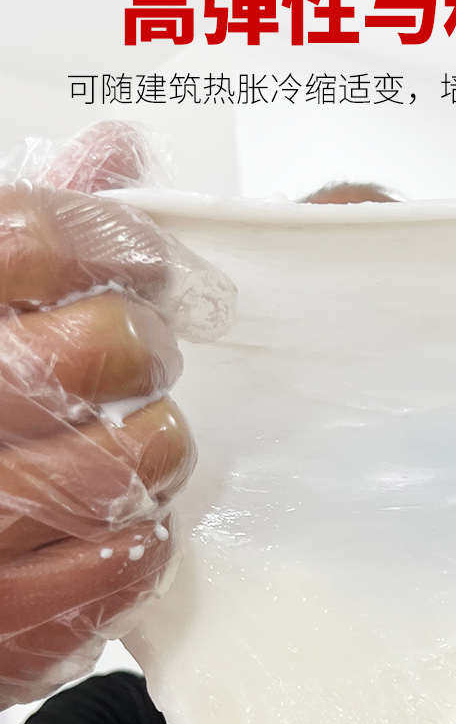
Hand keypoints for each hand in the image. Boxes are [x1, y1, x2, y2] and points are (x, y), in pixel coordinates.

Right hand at [0, 123, 232, 706]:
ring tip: (145, 439)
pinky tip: (130, 526)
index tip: (155, 267)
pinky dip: (138, 549)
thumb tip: (114, 148)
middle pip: (103, 348)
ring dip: (157, 449)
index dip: (122, 245)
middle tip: (148, 357)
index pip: (42, 237)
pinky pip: (108, 574)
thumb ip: (29, 224)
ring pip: (121, 466)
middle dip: (146, 348)